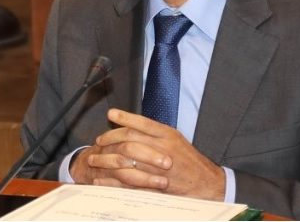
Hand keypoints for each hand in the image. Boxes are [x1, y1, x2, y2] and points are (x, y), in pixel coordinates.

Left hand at [84, 109, 224, 200]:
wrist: (206, 182)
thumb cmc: (189, 160)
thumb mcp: (175, 139)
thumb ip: (155, 131)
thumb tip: (131, 124)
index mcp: (168, 135)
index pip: (142, 123)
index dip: (125, 117)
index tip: (110, 114)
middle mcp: (163, 149)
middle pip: (130, 140)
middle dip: (110, 139)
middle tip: (98, 141)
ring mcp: (158, 168)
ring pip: (126, 160)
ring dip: (106, 160)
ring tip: (93, 159)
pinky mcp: (154, 185)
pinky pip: (128, 182)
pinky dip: (112, 181)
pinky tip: (101, 179)